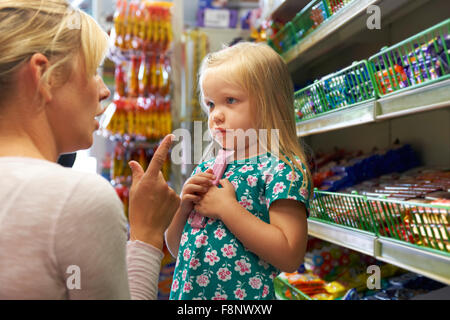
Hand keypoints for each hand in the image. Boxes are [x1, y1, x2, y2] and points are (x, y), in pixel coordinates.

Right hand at [128, 134, 179, 248]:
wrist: (147, 230)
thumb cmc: (137, 210)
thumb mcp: (134, 191)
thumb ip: (137, 175)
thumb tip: (133, 162)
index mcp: (149, 180)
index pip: (158, 158)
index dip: (164, 146)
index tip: (171, 136)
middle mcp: (161, 184)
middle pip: (158, 177)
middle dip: (153, 183)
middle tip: (147, 197)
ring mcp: (171, 192)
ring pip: (165, 188)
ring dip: (160, 193)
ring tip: (153, 206)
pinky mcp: (178, 200)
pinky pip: (172, 196)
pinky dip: (167, 201)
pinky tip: (161, 210)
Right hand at [180, 168, 214, 214]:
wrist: (188, 207)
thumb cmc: (196, 195)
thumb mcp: (201, 186)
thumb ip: (205, 178)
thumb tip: (211, 169)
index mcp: (192, 180)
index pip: (199, 174)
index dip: (207, 175)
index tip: (215, 177)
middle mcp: (188, 184)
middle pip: (194, 178)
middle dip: (203, 180)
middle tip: (211, 183)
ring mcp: (185, 191)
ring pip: (190, 186)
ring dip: (199, 187)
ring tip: (206, 190)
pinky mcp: (184, 198)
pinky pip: (188, 196)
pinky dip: (194, 197)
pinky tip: (199, 199)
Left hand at [194, 179, 236, 219]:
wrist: (228, 210)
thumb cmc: (229, 198)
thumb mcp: (229, 187)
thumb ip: (224, 181)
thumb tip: (220, 180)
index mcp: (211, 189)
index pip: (204, 184)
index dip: (205, 186)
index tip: (208, 189)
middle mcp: (205, 194)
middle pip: (198, 190)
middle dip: (199, 192)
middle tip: (203, 194)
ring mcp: (202, 202)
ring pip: (195, 198)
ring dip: (197, 199)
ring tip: (201, 201)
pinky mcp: (202, 210)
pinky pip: (195, 207)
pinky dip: (197, 207)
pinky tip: (200, 207)